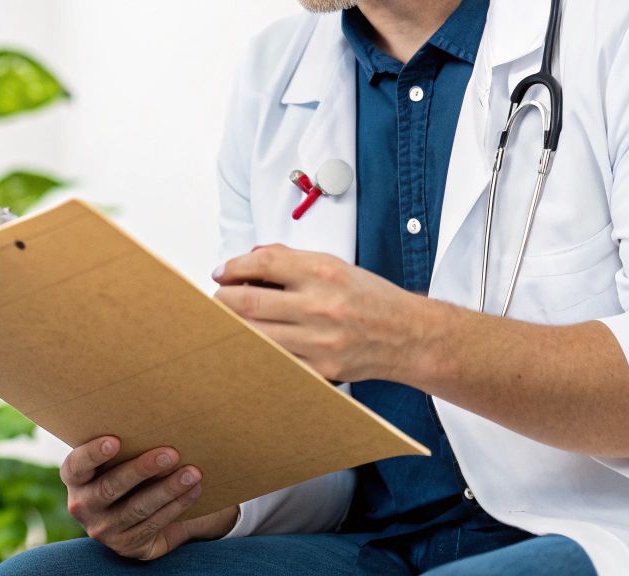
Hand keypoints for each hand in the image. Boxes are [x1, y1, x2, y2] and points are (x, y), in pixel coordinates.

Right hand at [60, 435, 237, 559]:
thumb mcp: (112, 460)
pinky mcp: (127, 545)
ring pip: (138, 508)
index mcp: (74, 477)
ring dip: (168, 489)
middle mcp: (82, 505)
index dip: (93, 454)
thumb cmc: (124, 470)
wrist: (130, 516)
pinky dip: (178, 505)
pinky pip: (155, 523)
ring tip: (192, 473)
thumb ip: (120, 444)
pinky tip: (194, 490)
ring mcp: (104, 529)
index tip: (115, 440)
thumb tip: (151, 414)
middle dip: (143, 470)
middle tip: (171, 453)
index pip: (77, 465)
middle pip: (111, 488)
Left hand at [213, 244, 439, 383]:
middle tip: (219, 298)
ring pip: (255, 335)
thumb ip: (290, 259)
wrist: (408, 336)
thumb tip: (249, 259)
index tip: (222, 273)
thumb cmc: (370, 298)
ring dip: (235, 326)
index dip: (234, 266)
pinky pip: (276, 359)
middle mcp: (321, 306)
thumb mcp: (333, 265)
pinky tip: (255, 342)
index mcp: (323, 273)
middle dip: (223, 299)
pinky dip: (259, 350)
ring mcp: (320, 341)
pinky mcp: (321, 369)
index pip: (263, 263)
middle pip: (249, 302)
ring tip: (232, 320)